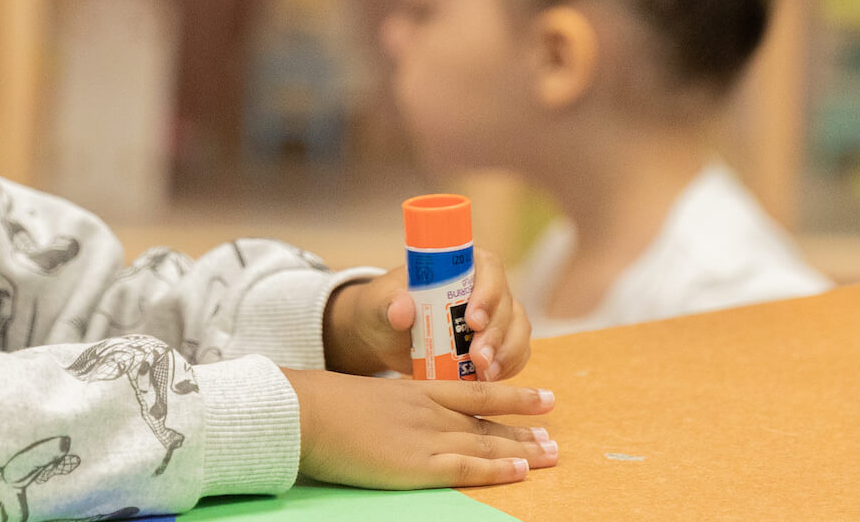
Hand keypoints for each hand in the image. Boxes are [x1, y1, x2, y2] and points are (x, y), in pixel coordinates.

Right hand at [285, 369, 557, 487]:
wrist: (307, 412)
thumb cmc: (325, 407)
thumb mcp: (368, 399)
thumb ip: (392, 408)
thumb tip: (397, 422)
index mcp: (416, 390)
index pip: (474, 390)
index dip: (510, 394)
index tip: (539, 397)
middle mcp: (429, 409)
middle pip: (487, 415)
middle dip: (523, 423)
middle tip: (553, 430)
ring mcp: (425, 435)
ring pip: (485, 439)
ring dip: (521, 447)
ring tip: (551, 454)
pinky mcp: (416, 464)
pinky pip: (466, 466)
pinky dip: (496, 468)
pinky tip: (519, 470)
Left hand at [323, 249, 531, 380]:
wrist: (384, 338)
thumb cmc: (383, 310)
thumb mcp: (380, 305)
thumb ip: (389, 304)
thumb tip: (402, 309)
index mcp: (460, 265)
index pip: (488, 268)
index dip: (488, 292)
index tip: (473, 320)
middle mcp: (484, 287)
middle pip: (506, 304)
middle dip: (496, 333)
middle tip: (478, 358)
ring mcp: (493, 315)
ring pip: (517, 329)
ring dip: (507, 353)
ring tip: (486, 374)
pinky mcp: (495, 342)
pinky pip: (515, 352)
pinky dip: (510, 366)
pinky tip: (493, 380)